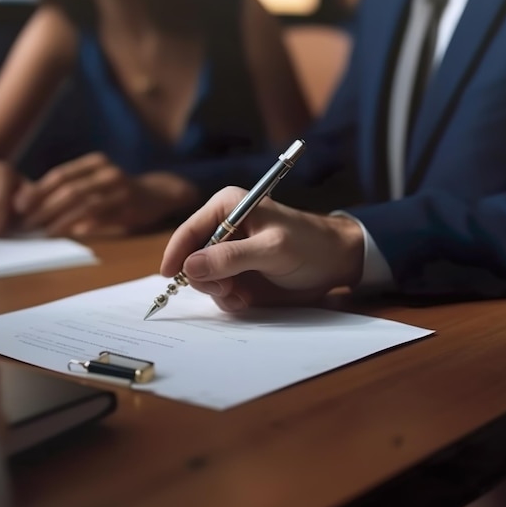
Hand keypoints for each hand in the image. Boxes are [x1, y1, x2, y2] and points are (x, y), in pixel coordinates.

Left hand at [14, 153, 198, 236]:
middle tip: (25, 223)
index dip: (38, 191)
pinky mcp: (130, 207)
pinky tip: (66, 234)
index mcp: (96, 162)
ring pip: (83, 204)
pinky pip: (100, 217)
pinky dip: (81, 226)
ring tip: (42, 232)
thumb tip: (30, 204)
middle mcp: (108, 172)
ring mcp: (121, 189)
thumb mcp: (97, 182)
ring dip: (59, 220)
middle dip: (44, 208)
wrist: (158, 195)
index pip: (60, 175)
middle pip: (69, 189)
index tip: (18, 207)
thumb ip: (71, 189)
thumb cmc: (119, 192)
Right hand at [160, 187, 364, 310]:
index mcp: (226, 207)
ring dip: (218, 291)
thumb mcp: (272, 249)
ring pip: (203, 277)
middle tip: (226, 289)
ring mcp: (229, 253)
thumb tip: (189, 266)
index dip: (176, 253)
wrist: (335, 262)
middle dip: (204, 277)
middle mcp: (223, 228)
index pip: (189, 230)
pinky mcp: (237, 272)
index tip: (170, 276)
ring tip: (241, 295)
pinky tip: (246, 299)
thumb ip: (231, 257)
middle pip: (192, 257)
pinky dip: (228, 299)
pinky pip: (218, 290)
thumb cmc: (309, 245)